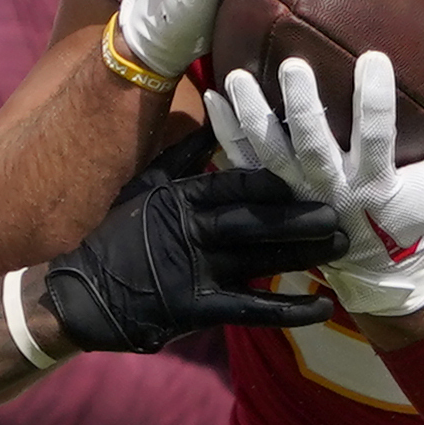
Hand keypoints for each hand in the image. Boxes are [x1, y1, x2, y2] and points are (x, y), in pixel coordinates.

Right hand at [36, 164, 349, 356]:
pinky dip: (288, 310)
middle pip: (258, 219)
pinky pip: (251, 309)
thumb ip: (183, 154)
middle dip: (302, 214)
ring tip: (343, 246)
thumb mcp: (145, 186)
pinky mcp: (195, 309)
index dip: (277, 178)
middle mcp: (191, 231)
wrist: (78, 294)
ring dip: (304, 253)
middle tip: (345, 209)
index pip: (238, 181)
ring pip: (260, 259)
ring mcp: (194, 271)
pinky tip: (322, 308)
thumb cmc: (115, 237)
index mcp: (181, 198)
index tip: (315, 168)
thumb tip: (215, 115)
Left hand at [208, 49, 423, 322]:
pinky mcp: (275, 203)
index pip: (377, 137)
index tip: (374, 57)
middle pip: (312, 147)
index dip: (374, 101)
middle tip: (292, 66)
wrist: (383, 279)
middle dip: (302, 107)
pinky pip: (244, 167)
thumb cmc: (417, 223)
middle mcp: (333, 194)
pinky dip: (226, 136)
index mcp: (377, 185)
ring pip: (269, 157)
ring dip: (251, 118)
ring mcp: (298, 200)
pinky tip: (212, 99)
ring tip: (236, 77)